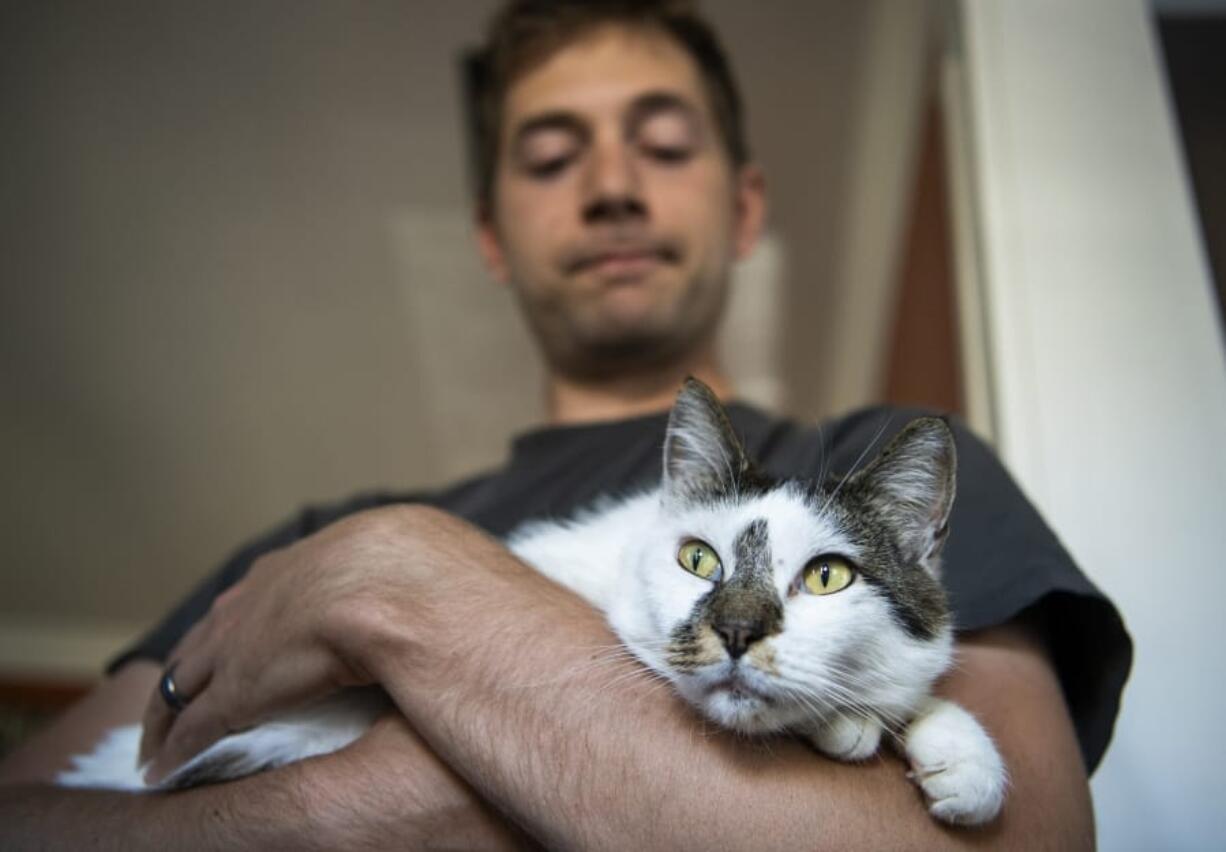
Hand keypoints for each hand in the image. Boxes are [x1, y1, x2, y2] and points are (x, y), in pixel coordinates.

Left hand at [139, 504, 444, 781]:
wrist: (407, 587)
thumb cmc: (430, 572)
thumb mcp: (417, 560)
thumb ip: (412, 573)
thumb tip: (443, 578)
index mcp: (307, 562)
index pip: (259, 595)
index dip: (247, 622)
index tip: (243, 641)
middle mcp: (261, 595)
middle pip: (209, 633)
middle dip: (196, 661)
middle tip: (183, 689)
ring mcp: (243, 642)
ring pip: (186, 679)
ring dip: (171, 710)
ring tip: (159, 737)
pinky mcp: (236, 693)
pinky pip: (194, 724)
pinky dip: (175, 746)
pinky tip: (164, 767)